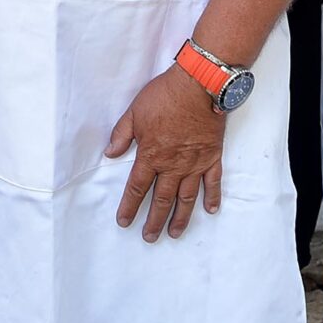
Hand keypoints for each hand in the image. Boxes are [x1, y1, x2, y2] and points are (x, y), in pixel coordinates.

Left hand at [106, 66, 226, 241]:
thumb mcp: (134, 112)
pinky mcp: (212, 157)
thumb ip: (121, 135)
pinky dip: (212, 197)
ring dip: (180, 218)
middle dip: (154, 221)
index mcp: (151, 155)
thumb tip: (110, 153)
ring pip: (186, 198)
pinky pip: (213, 182)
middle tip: (149, 237)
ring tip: (175, 233)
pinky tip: (210, 210)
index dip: (130, 207)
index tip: (124, 221)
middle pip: (162, 200)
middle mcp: (173, 165)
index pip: (137, 188)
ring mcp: (195, 163)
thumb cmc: (165, 95)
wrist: (199, 84)